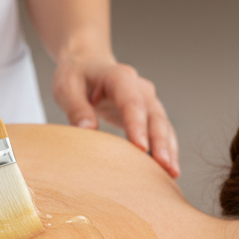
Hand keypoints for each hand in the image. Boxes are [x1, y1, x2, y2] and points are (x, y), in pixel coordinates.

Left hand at [52, 57, 179, 177]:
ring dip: (169, 149)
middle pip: (154, 115)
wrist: (88, 65)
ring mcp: (148, 100)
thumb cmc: (76, 77)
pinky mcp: (149, 114)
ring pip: (163, 125)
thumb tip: (88, 130)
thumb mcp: (67, 88)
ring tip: (172, 173)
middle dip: (161, 141)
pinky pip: (162, 132)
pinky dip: (167, 149)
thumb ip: (76, 108)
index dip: (137, 124)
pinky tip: (168, 170)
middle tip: (165, 166)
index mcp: (118, 76)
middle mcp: (139, 87)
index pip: (131, 101)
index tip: (140, 148)